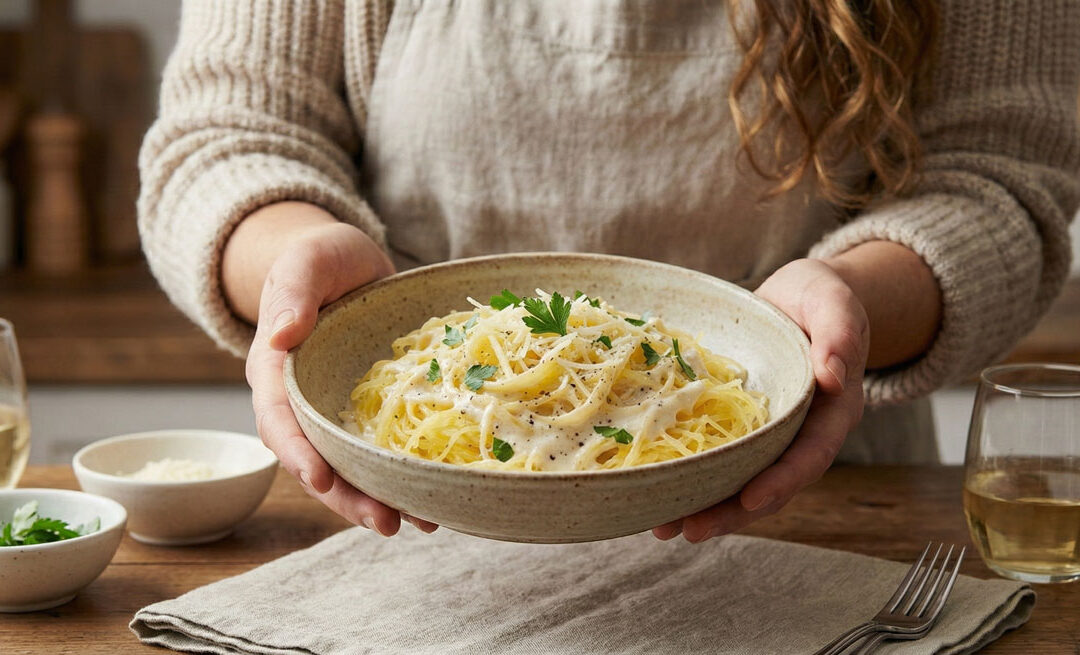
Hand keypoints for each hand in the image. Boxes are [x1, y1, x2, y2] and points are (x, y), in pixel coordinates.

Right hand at [241, 217, 437, 535]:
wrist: (347, 262)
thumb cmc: (319, 257)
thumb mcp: (306, 262)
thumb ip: (291, 291)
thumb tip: (282, 333)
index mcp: (276, 372)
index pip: (278, 420)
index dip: (297, 453)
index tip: (320, 479)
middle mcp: (303, 402)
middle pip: (316, 460)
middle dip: (347, 497)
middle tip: (386, 523)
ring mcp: (336, 411)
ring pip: (350, 466)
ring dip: (379, 498)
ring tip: (418, 524)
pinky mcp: (368, 412)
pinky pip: (380, 450)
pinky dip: (403, 476)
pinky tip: (435, 497)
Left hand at [652, 258, 868, 541]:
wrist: (798, 299)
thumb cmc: (819, 297)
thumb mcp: (833, 301)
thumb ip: (841, 332)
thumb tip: (835, 376)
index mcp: (832, 412)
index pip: (810, 455)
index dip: (782, 481)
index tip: (751, 499)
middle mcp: (801, 433)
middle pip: (771, 483)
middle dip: (732, 511)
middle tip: (689, 529)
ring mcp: (769, 435)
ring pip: (741, 480)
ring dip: (705, 506)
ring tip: (662, 527)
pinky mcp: (740, 427)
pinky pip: (719, 459)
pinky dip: (692, 478)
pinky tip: (656, 493)